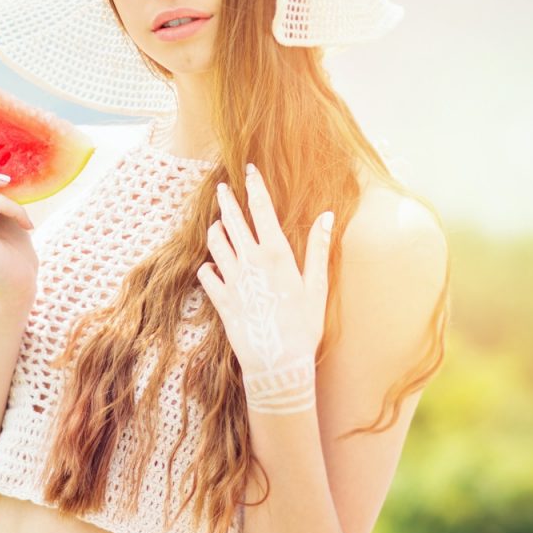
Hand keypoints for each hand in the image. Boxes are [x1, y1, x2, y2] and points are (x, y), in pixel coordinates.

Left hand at [196, 164, 333, 412]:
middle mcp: (250, 261)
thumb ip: (318, 249)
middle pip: (233, 221)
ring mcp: (232, 279)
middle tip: (221, 188)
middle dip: (226, 201)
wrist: (278, 363)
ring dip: (216, 230)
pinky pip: (206, 274)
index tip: (248, 170)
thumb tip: (327, 215)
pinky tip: (212, 265)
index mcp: (276, 254)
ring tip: (218, 225)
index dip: (254, 187)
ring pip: (215, 243)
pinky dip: (208, 266)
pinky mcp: (220, 299)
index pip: (262, 209)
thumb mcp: (317, 286)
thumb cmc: (303, 327)